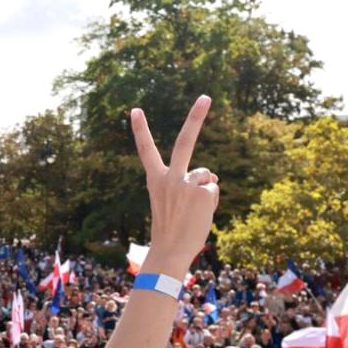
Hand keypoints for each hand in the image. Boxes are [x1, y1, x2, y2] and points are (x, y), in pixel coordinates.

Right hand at [128, 96, 218, 265]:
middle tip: (205, 97)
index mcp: (155, 180)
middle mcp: (169, 177)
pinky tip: (200, 215)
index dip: (140, 129)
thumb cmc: (171, 229)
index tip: (134, 109)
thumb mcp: (173, 202)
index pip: (146, 150)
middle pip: (184, 142)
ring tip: (193, 212)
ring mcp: (185, 183)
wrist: (170, 250)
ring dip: (206, 191)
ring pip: (206, 176)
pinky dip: (212, 202)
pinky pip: (213, 190)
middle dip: (196, 117)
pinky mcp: (201, 192)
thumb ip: (189, 184)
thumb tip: (212, 177)